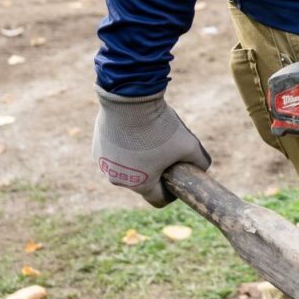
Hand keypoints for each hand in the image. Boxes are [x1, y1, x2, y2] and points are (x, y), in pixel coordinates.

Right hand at [94, 89, 211, 205]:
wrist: (129, 99)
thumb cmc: (159, 126)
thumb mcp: (190, 145)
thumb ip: (200, 162)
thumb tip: (202, 169)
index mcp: (140, 185)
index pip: (158, 200)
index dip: (171, 192)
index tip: (176, 179)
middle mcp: (118, 180)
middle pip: (141, 182)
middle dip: (154, 171)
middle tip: (164, 152)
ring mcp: (104, 164)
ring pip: (126, 167)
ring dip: (137, 159)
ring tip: (148, 138)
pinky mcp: (96, 148)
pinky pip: (114, 153)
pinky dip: (123, 147)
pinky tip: (132, 131)